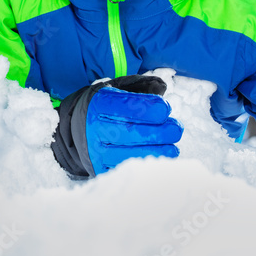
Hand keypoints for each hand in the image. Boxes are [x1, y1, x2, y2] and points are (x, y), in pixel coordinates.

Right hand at [51, 74, 182, 177]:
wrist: (78, 129)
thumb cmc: (106, 107)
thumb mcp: (118, 89)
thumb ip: (141, 86)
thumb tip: (162, 87)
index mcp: (99, 105)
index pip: (124, 106)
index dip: (147, 108)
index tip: (165, 109)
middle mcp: (94, 129)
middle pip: (129, 132)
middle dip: (157, 132)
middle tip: (176, 129)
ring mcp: (97, 151)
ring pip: (129, 154)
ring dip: (155, 152)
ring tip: (173, 148)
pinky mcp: (101, 169)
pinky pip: (126, 169)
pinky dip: (145, 166)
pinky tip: (161, 160)